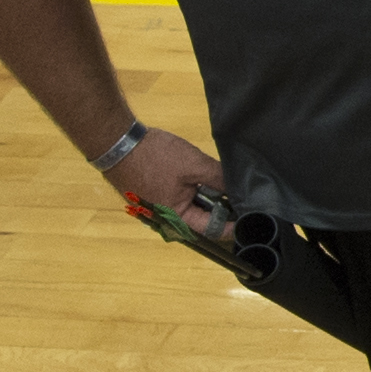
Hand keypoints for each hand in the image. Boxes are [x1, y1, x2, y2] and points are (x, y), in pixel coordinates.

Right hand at [104, 124, 233, 237]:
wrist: (117, 141)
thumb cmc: (154, 156)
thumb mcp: (194, 165)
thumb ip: (219, 178)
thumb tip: (239, 189)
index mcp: (176, 219)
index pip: (213, 229)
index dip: (234, 223)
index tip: (252, 214)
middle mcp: (167, 218)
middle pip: (204, 219)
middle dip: (224, 207)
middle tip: (245, 195)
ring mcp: (161, 206)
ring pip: (194, 206)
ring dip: (210, 196)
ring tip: (230, 184)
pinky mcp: (157, 193)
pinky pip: (183, 196)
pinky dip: (197, 188)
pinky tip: (208, 176)